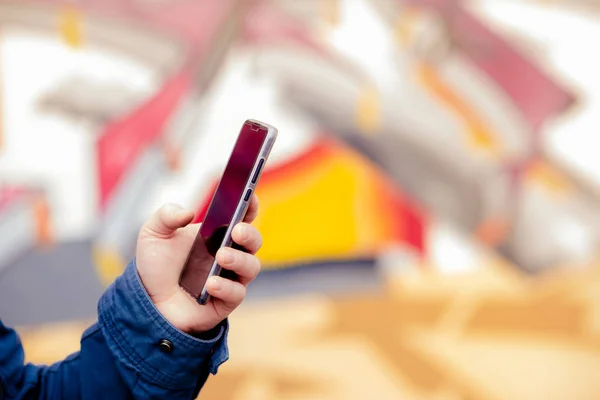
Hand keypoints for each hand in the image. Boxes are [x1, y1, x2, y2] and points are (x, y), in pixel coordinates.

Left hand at [135, 195, 261, 334]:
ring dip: (239, 260)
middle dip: (249, 233)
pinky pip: (237, 293)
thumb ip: (166, 215)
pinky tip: (210, 284)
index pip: (243, 216)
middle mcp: (231, 253)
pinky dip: (226, 287)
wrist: (148, 300)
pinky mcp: (226, 301)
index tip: (249, 196)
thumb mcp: (154, 233)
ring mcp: (231, 278)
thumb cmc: (158, 264)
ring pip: (251, 267)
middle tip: (235, 230)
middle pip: (254, 240)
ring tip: (221, 256)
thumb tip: (187, 213)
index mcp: (219, 233)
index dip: (250, 204)